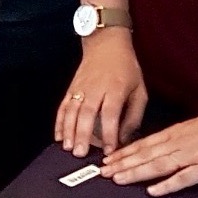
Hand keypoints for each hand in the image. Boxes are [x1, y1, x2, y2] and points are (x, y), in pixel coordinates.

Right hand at [55, 34, 146, 157]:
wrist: (107, 43)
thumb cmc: (126, 68)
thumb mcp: (139, 90)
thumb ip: (134, 116)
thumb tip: (125, 139)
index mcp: (115, 89)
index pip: (110, 113)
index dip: (110, 133)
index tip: (110, 150)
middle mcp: (95, 88)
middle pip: (86, 112)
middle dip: (82, 134)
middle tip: (81, 153)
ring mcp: (81, 87)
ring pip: (71, 110)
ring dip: (68, 130)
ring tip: (68, 147)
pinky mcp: (72, 88)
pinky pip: (63, 106)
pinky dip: (59, 121)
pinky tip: (59, 136)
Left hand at [101, 101, 197, 197]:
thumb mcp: (193, 129)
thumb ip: (176, 140)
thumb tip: (158, 151)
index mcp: (175, 133)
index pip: (144, 144)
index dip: (124, 153)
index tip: (107, 160)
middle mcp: (179, 143)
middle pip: (145, 155)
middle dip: (122, 164)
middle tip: (102, 172)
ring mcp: (192, 155)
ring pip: (158, 164)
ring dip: (136, 172)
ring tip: (117, 179)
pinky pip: (184, 177)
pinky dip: (168, 184)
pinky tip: (153, 191)